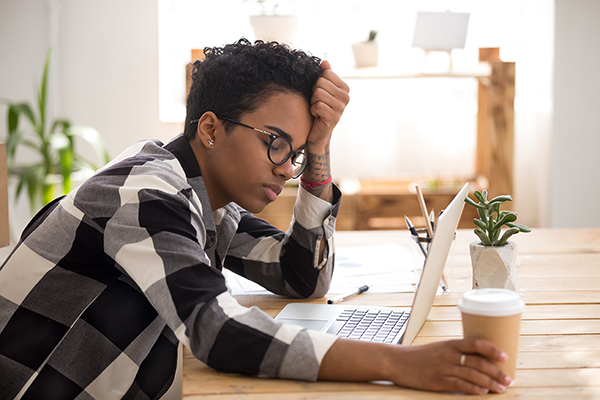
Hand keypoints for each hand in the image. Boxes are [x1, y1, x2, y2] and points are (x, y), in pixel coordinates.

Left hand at [306, 60, 349, 152]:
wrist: (317, 132)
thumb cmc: (318, 109)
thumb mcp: (321, 91)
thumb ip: (325, 76)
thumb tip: (325, 62)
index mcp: (344, 88)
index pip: (326, 74)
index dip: (317, 83)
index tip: (320, 94)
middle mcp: (346, 97)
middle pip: (320, 83)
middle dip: (314, 93)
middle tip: (318, 103)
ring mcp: (341, 108)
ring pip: (318, 94)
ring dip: (313, 102)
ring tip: (317, 109)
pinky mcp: (334, 117)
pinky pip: (318, 105)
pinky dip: (313, 110)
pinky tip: (317, 116)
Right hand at [319, 337, 511, 394]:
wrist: (396, 361)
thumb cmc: (418, 356)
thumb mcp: (438, 349)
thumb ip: (455, 353)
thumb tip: (478, 361)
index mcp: (449, 344)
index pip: (475, 343)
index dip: (492, 349)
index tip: (505, 356)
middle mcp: (448, 354)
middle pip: (477, 361)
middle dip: (496, 371)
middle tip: (508, 379)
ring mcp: (442, 368)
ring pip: (472, 374)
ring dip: (489, 382)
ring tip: (501, 389)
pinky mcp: (436, 381)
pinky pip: (459, 385)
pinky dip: (473, 389)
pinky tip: (483, 393)